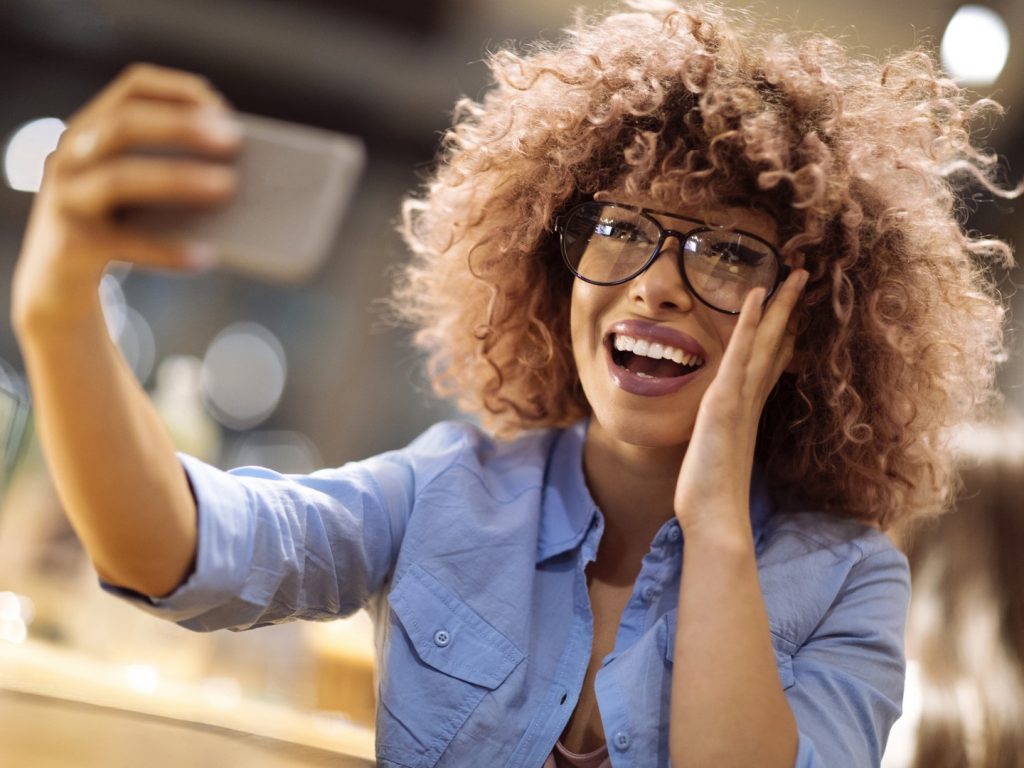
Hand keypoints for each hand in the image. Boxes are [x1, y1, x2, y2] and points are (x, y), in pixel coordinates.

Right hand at [11, 62, 241, 334]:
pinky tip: (207, 256)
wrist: (59, 288)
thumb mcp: (139, 192)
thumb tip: (248, 174)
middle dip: (181, 127)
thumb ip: (173, 170)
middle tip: (234, 140)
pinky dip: (168, 250)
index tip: (223, 109)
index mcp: (92, 131)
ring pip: (119, 179)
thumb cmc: (117, 229)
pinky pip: (123, 245)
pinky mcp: (70, 246)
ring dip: (178, 180)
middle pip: (124, 125)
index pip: (133, 88)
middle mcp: (70, 156)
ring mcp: (64, 200)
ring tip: (228, 187)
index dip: (180, 92)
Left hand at [673, 269, 808, 534]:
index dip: (781, 334)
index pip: (768, 363)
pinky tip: (756, 296)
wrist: (715, 520)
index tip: (792, 310)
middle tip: (805, 278)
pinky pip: (739, 354)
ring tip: (795, 274)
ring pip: (764, 343)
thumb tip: (722, 432)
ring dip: (778, 307)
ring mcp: (740, 399)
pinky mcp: (726, 402)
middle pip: (774, 345)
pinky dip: (748, 324)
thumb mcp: (714, 456)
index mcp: (746, 411)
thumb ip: (720, 438)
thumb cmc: (711, 495)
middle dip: (789, 311)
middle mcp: (749, 400)